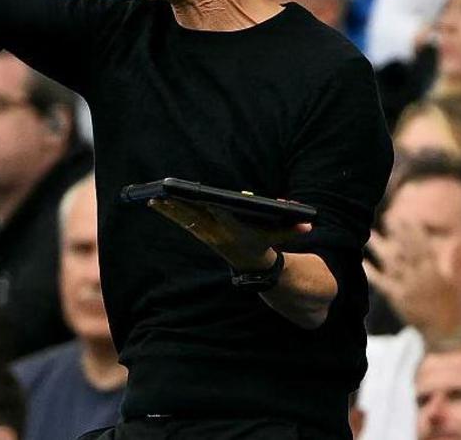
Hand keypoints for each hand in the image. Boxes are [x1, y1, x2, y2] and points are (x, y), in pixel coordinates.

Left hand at [149, 198, 309, 269]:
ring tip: (152, 197)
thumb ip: (294, 229)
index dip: (215, 209)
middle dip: (181, 207)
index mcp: (236, 232)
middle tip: (165, 195)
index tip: (205, 199)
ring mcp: (207, 235)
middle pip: (197, 218)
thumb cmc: (266, 243)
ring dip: (168, 209)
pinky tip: (154, 202)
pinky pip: (181, 222)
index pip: (225, 219)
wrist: (252, 266)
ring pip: (184, 220)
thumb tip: (308, 224)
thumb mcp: (281, 236)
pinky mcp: (200, 234)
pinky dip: (168, 212)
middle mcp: (218, 234)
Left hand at [364, 222, 459, 338]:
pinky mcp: (397, 298)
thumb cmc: (448, 303)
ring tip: (369, 232)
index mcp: (435, 271)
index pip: (424, 246)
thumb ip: (452, 260)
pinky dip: (371, 271)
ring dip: (380, 247)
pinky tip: (361, 260)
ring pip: (392, 263)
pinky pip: (382, 282)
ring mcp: (408, 287)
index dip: (415, 231)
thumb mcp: (451, 280)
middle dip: (398, 234)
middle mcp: (421, 277)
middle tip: (387, 218)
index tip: (406, 217)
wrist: (443, 331)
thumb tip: (457, 241)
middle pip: (407, 251)